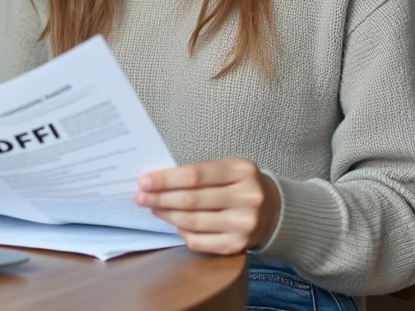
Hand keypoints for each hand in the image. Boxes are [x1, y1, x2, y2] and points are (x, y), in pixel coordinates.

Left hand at [135, 158, 280, 254]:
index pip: (195, 175)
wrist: (275, 210)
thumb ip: (199, 173)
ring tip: (152, 207)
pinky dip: (182, 232)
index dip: (166, 179)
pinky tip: (173, 223)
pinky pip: (199, 241)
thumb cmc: (241, 185)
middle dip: (160, 198)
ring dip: (166, 214)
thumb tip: (158, 181)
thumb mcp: (229, 169)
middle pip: (192, 200)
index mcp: (242, 171)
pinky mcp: (237, 246)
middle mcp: (246, 198)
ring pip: (192, 222)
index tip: (144, 180)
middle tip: (140, 196)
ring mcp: (243, 225)